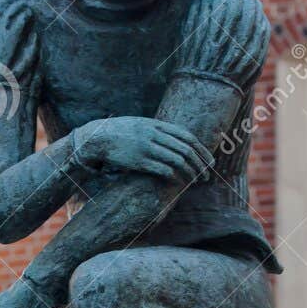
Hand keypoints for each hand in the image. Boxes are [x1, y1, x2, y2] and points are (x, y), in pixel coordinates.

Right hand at [73, 116, 212, 181]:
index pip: (186, 136)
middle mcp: (154, 134)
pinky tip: (178, 182)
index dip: (200, 149)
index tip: (209, 160)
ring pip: (177, 160)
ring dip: (190, 172)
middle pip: (185, 149)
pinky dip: (174, 177)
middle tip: (207, 175)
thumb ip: (157, 130)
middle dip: (199, 163)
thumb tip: (175, 140)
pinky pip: (163, 170)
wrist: (97, 138)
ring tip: (196, 181)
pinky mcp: (139, 161)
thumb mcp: (140, 124)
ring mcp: (147, 148)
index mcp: (156, 124)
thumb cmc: (119, 133)